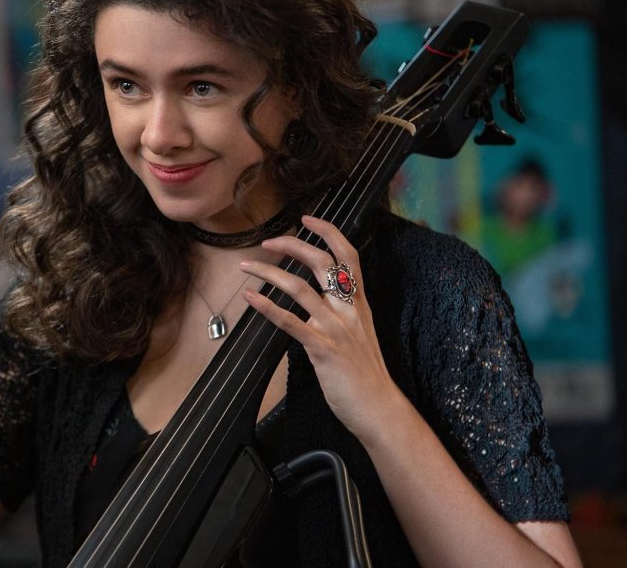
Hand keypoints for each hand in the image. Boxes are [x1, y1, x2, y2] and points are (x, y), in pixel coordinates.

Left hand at [240, 214, 404, 440]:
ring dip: (269, 273)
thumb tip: (317, 298)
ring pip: (300, 288)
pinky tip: (250, 298)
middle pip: (322, 263)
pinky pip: (291, 322)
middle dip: (292, 245)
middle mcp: (349, 310)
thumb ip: (342, 312)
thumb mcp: (359, 333)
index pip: (348, 256)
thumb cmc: (365, 374)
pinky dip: (268, 306)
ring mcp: (336, 329)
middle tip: (268, 241)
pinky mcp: (323, 349)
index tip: (307, 218)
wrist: (379, 408)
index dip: (329, 233)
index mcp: (359, 304)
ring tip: (246, 266)